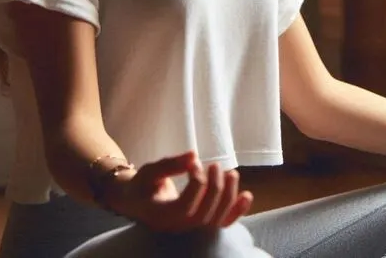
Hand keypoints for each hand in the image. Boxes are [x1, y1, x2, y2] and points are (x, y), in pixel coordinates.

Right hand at [108, 150, 254, 232]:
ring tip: (231, 173)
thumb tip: (193, 155)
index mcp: (161, 216)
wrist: (138, 203)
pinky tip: (247, 195)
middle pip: (204, 213)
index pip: (185, 205)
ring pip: (216, 220)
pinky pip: (222, 224)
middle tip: (215, 165)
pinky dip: (237, 211)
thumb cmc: (142, 185)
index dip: (196, 182)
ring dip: (229, 195)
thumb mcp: (150, 171)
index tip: (194, 163)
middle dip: (215, 186)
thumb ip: (169, 164)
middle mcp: (177, 228)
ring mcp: (191, 231)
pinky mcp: (201, 228)